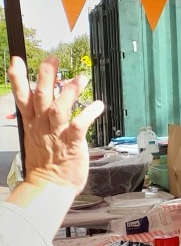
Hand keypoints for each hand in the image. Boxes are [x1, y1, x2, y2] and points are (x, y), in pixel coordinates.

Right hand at [9, 56, 103, 192]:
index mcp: (32, 123)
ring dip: (69, 92)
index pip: (22, 97)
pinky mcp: (72, 144)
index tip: (17, 60)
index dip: (19, 78)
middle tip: (53, 59)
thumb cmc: (46, 162)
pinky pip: (79, 126)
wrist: (49, 186)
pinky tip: (98, 105)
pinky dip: (88, 114)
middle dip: (46, 77)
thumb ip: (37, 117)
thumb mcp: (34, 136)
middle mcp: (43, 126)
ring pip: (59, 108)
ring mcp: (57, 134)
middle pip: (41, 97)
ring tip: (80, 78)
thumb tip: (41, 101)